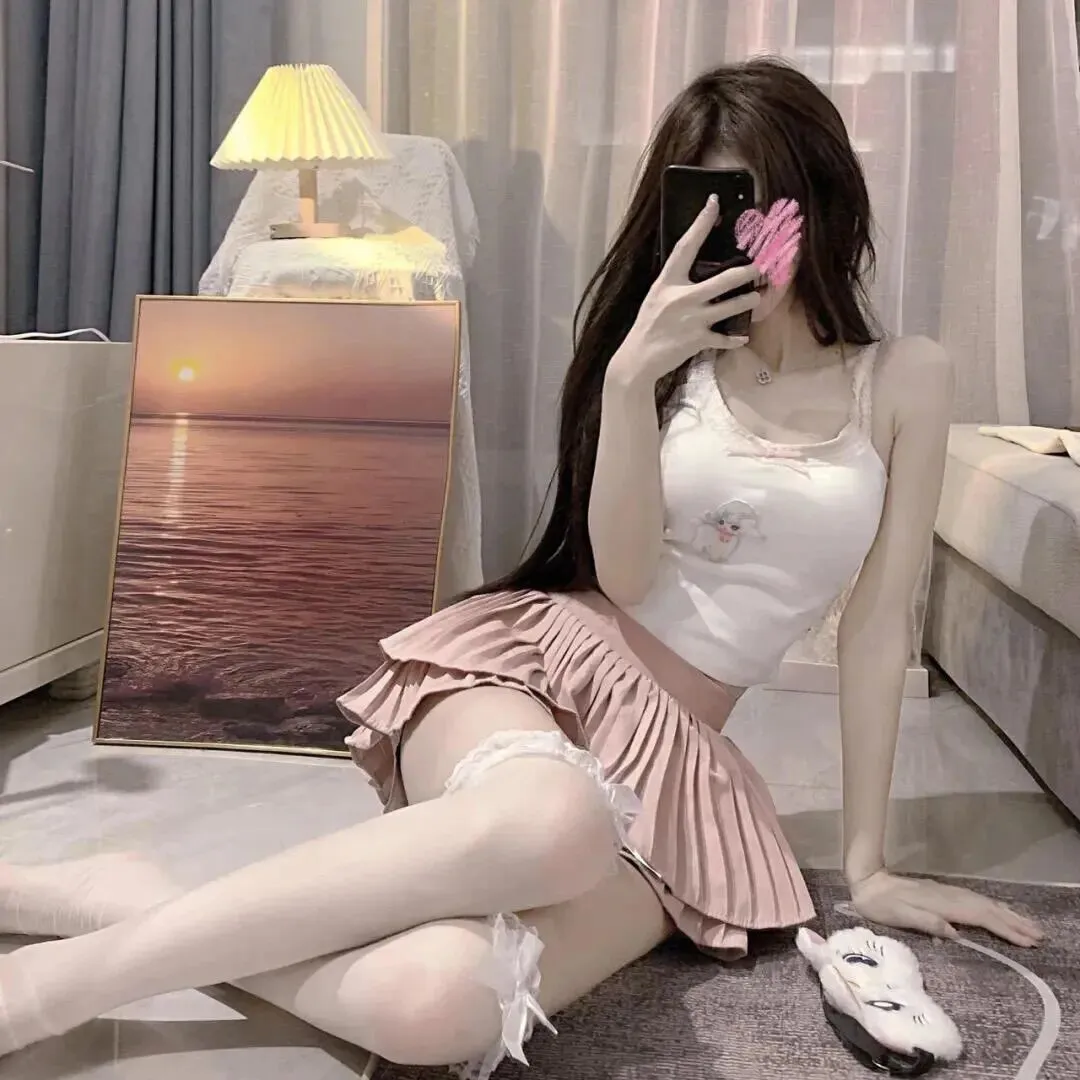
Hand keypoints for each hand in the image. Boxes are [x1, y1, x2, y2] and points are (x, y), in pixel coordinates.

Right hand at [607, 195, 760, 388]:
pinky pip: (724, 338)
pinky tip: (743, 336)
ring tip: (757, 297)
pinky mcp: (698, 340)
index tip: (714, 204)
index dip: (701, 224)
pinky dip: (735, 339)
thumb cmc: (648, 324)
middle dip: (748, 272)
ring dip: (749, 301)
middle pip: (725, 279)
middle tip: (761, 266)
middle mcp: (683, 297)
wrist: (638, 357)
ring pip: (732, 307)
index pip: (686, 246)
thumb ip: (676, 282)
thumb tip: (695, 268)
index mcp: (668, 281)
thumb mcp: (656, 296)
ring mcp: (693, 319)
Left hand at [850, 869, 1043, 947]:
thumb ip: (926, 923)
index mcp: (941, 905)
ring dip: (1007, 914)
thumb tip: (955, 933)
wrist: (867, 882)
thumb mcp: (899, 916)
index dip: (1004, 929)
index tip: (1026, 941)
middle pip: (987, 910)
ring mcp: (946, 893)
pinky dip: (992, 907)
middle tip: (1039, 936)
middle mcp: (948, 897)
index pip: (980, 918)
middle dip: (1014, 923)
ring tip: (1029, 926)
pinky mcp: (943, 894)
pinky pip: (974, 901)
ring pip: (983, 903)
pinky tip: (1000, 911)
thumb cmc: (880, 905)